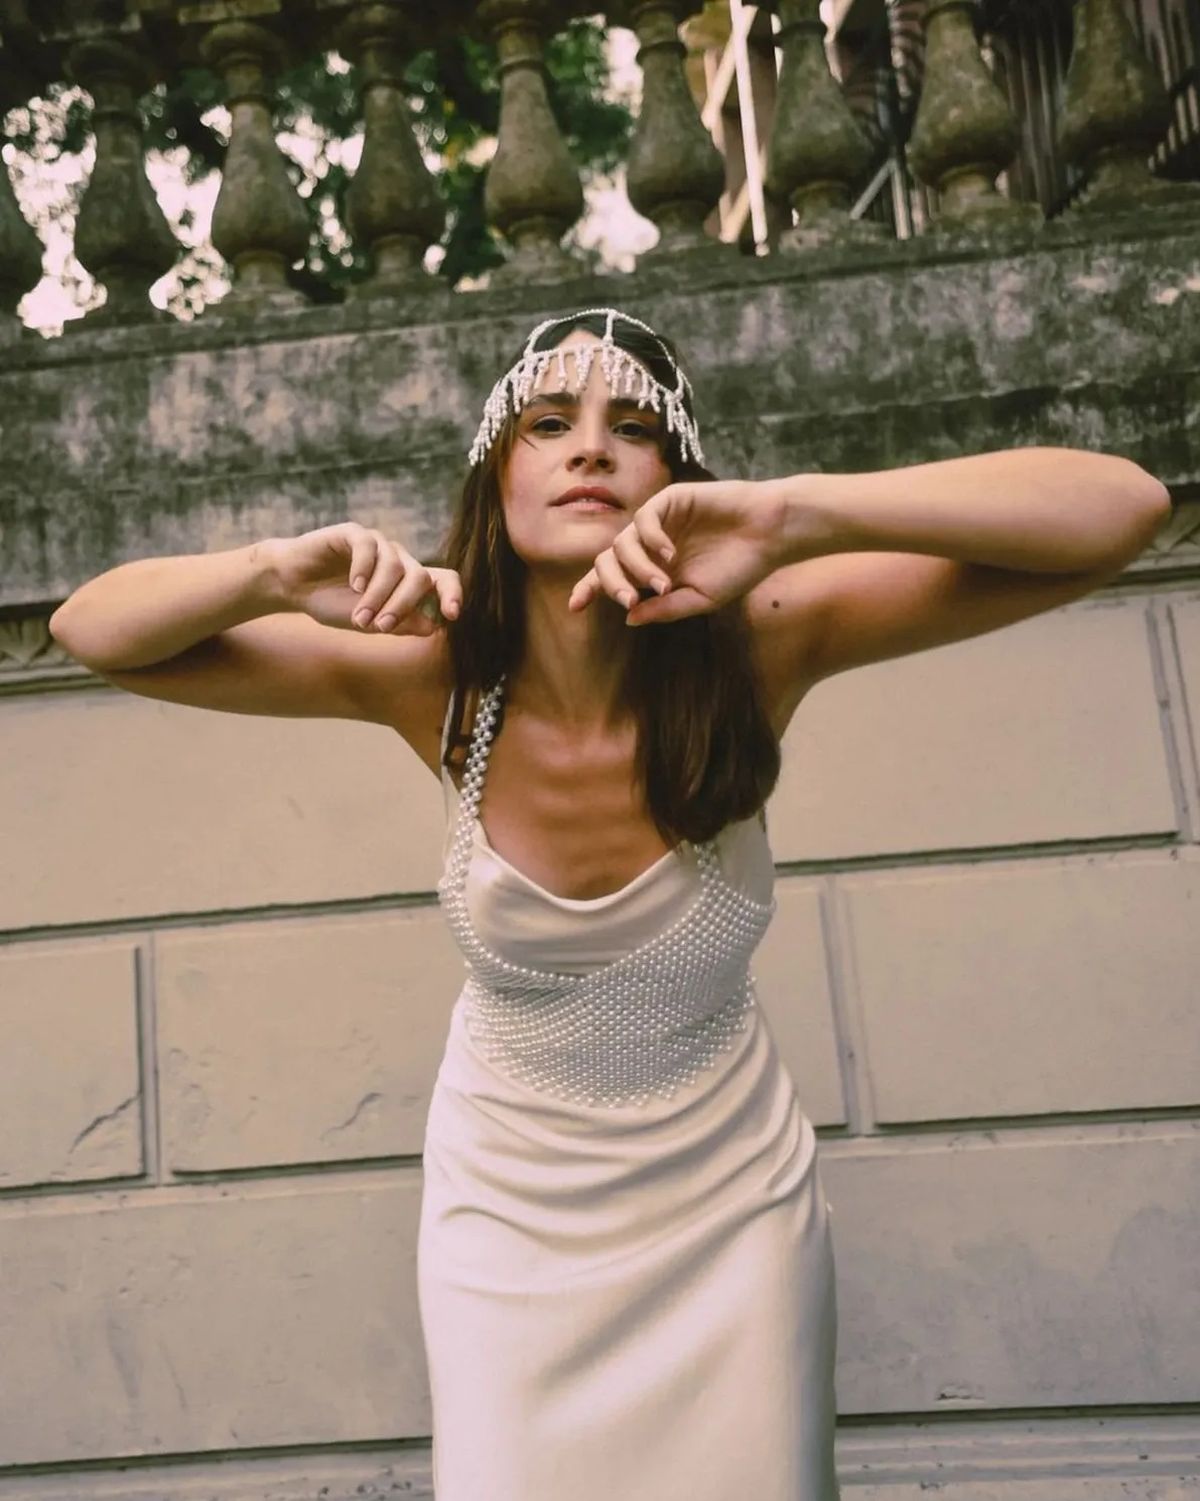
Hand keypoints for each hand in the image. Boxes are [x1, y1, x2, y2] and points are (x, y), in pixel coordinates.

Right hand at [265, 523, 461, 635]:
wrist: (293, 586)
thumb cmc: (332, 604)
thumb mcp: (369, 622)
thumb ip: (400, 624)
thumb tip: (434, 626)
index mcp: (407, 581)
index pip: (443, 580)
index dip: (453, 594)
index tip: (452, 615)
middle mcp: (398, 560)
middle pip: (420, 576)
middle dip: (403, 605)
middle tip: (381, 627)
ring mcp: (378, 545)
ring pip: (395, 566)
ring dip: (378, 596)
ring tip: (359, 617)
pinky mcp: (353, 533)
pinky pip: (369, 546)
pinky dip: (365, 568)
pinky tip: (354, 585)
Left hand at [568, 478, 790, 624]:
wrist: (770, 536)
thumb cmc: (739, 568)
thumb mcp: (700, 599)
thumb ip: (665, 609)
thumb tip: (628, 618)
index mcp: (653, 570)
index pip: (612, 578)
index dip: (591, 590)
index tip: (574, 608)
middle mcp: (650, 546)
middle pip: (608, 560)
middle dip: (610, 583)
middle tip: (628, 599)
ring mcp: (660, 522)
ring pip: (622, 541)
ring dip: (636, 566)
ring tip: (662, 582)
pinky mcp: (671, 500)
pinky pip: (644, 517)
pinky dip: (650, 537)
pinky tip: (669, 553)